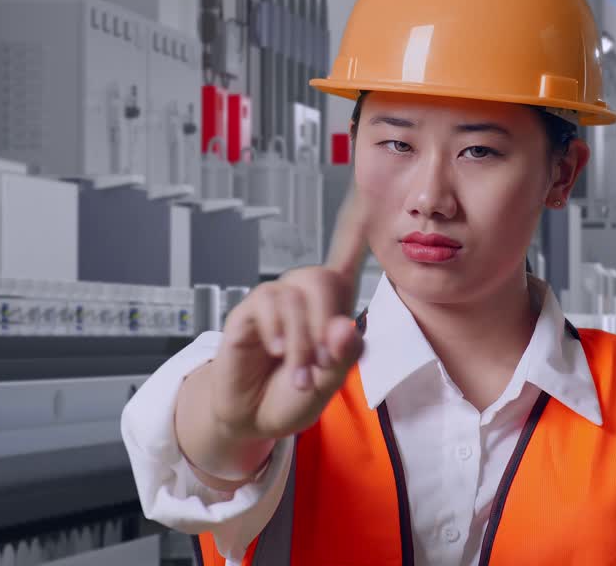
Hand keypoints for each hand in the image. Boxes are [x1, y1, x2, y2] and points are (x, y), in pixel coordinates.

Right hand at [206, 186, 369, 443]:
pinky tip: (279, 351)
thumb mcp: (328, 383)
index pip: (346, 259)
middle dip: (325, 323)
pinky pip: (267, 304)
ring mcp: (273, 301)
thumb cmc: (294, 395)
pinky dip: (280, 331)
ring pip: (295, 296)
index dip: (356, 229)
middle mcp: (302, 296)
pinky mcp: (247, 313)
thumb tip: (344, 327)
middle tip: (322, 364)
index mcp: (331, 307)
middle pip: (320, 278)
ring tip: (300, 375)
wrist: (254, 417)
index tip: (368, 197)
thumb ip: (342, 356)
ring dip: (302, 342)